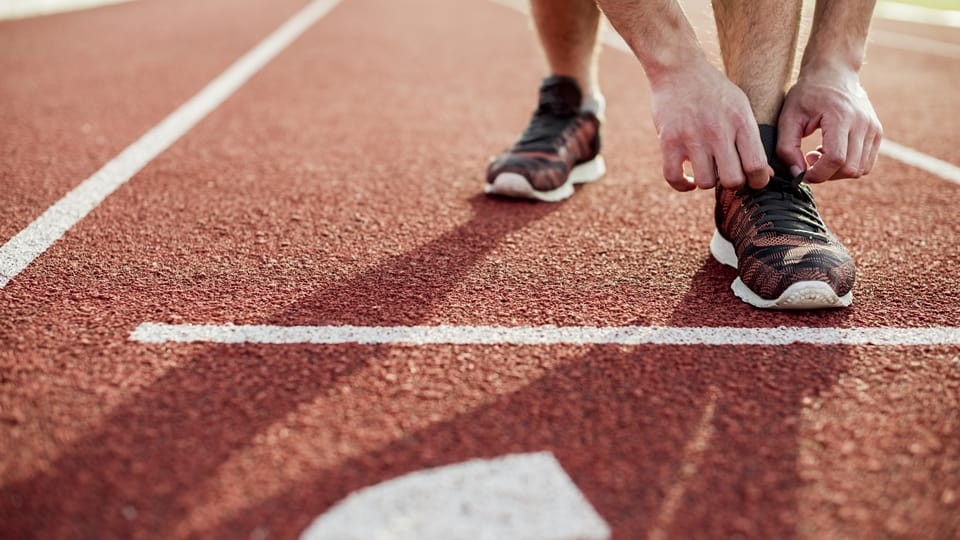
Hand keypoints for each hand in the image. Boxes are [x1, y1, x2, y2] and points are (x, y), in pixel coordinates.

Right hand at [651, 59, 772, 191]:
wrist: (679, 68)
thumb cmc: (713, 90)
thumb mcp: (740, 107)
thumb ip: (751, 140)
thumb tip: (763, 174)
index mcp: (740, 122)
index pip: (756, 166)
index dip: (758, 181)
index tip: (753, 180)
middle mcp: (718, 131)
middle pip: (732, 180)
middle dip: (733, 184)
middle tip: (728, 175)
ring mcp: (691, 137)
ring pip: (705, 182)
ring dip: (707, 181)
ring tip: (706, 169)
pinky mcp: (668, 140)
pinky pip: (674, 177)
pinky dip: (683, 184)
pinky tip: (688, 179)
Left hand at [777, 66, 881, 182]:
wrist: (834, 72)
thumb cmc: (808, 93)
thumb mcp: (788, 118)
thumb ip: (787, 148)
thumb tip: (797, 174)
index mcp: (841, 117)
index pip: (836, 158)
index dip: (818, 173)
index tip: (802, 172)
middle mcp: (863, 123)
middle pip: (850, 168)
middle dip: (826, 174)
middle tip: (809, 159)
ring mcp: (873, 128)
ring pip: (860, 169)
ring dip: (838, 171)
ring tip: (820, 154)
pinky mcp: (877, 132)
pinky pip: (867, 163)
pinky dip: (849, 165)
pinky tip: (832, 151)